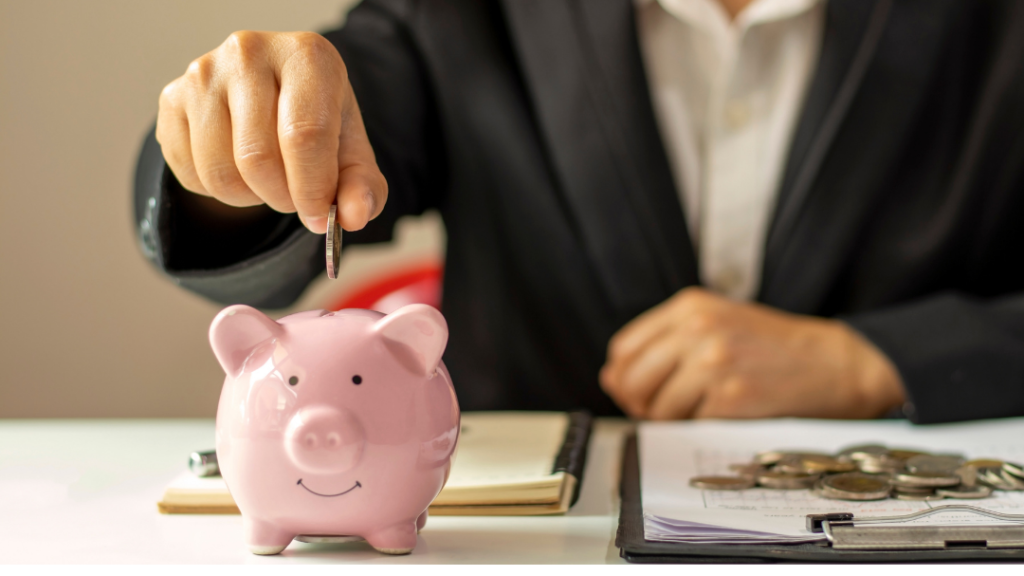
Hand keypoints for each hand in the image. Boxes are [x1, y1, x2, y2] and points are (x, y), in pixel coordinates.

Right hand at [156, 31, 385, 232]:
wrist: (272, 94)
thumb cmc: (316, 120)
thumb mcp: (350, 150)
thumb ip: (363, 187)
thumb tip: (353, 217)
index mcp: (306, 56)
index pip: (304, 135)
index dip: (313, 189)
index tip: (321, 217)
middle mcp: (250, 53)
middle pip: (258, 158)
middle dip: (282, 197)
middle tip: (295, 198)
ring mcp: (204, 73)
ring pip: (220, 172)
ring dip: (249, 198)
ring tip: (268, 181)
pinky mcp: (172, 97)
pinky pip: (190, 173)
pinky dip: (217, 191)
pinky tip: (237, 169)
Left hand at [599, 287, 904, 419]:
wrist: (832, 363)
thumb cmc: (769, 347)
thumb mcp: (714, 326)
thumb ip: (662, 346)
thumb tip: (611, 378)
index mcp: (688, 306)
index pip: (624, 348)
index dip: (624, 377)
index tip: (641, 389)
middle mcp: (697, 328)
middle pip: (632, 379)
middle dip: (640, 403)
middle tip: (663, 410)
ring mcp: (713, 362)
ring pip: (657, 407)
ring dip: (670, 420)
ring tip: (698, 411)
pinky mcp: (730, 396)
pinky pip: (688, 425)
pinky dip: (697, 428)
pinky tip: (719, 416)